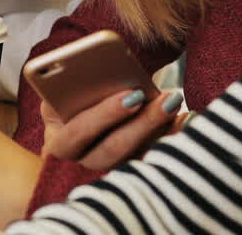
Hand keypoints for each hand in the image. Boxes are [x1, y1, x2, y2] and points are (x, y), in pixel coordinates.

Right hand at [42, 88, 186, 170]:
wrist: (79, 111)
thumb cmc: (70, 97)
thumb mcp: (63, 90)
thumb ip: (75, 84)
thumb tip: (100, 71)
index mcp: (57, 142)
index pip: (77, 133)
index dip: (104, 115)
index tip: (133, 95)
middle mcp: (80, 163)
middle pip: (111, 149)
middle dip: (141, 123)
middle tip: (165, 99)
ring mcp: (106, 170)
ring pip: (135, 158)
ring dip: (158, 129)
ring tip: (173, 102)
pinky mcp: (129, 171)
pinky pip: (152, 158)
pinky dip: (170, 138)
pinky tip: (184, 117)